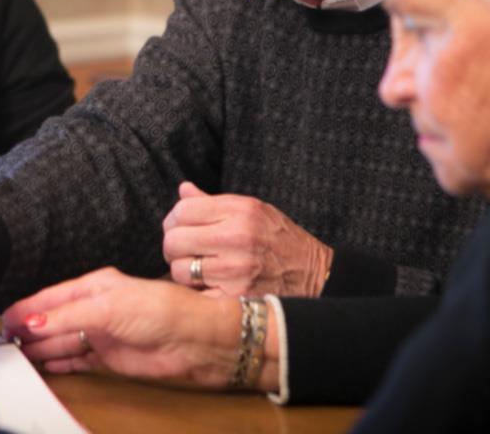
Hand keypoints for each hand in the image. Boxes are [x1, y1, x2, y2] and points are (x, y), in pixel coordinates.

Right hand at [3, 267, 245, 388]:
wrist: (194, 340)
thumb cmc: (161, 310)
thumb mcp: (108, 308)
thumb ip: (69, 316)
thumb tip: (34, 321)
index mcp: (94, 287)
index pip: (52, 298)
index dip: (28, 309)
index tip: (6, 320)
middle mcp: (96, 308)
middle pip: (53, 320)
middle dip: (30, 329)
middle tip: (5, 342)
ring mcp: (102, 333)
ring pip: (62, 341)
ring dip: (41, 348)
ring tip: (17, 356)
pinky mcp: (109, 356)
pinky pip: (76, 359)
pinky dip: (58, 363)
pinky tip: (43, 365)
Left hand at [162, 182, 332, 296]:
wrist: (316, 274)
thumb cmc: (279, 239)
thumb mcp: (253, 210)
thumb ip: (214, 203)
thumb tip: (183, 191)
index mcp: (240, 210)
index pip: (182, 210)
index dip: (174, 220)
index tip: (180, 227)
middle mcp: (237, 237)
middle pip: (174, 241)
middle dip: (174, 247)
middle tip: (186, 251)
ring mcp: (235, 269)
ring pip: (179, 270)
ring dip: (184, 272)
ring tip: (199, 270)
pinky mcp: (236, 297)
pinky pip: (195, 295)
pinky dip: (197, 293)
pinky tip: (209, 287)